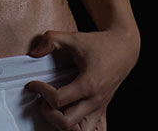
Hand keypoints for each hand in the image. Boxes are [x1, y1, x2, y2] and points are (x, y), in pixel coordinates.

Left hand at [25, 27, 139, 130]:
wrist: (124, 48)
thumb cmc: (99, 43)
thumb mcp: (74, 37)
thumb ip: (51, 40)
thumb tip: (33, 53)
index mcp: (88, 84)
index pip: (58, 100)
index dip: (41, 90)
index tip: (34, 83)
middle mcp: (95, 101)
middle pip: (66, 124)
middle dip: (48, 112)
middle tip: (43, 96)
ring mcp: (99, 109)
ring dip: (61, 123)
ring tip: (54, 106)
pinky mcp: (102, 110)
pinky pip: (93, 130)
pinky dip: (78, 128)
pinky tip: (68, 115)